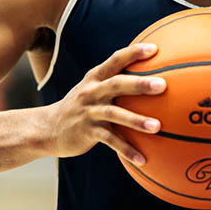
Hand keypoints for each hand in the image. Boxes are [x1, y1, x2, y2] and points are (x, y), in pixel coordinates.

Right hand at [44, 43, 164, 165]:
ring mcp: (89, 112)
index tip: (154, 48)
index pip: (115, 60)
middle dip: (140, 84)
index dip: (133, 53)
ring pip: (115, 114)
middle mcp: (91, 92)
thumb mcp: (92, 89)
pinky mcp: (87, 132)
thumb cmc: (80, 107)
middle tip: (163, 85)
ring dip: (137, 121)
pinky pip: (110, 141)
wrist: (47, 129)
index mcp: (95, 78)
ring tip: (157, 126)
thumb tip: (149, 75)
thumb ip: (114, 82)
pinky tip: (143, 160)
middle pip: (116, 84)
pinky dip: (126, 150)